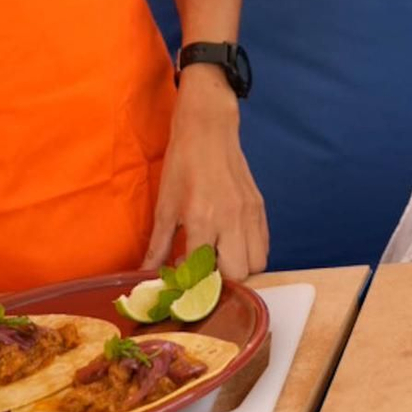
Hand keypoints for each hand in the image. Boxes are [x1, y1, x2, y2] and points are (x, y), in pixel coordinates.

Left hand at [145, 66, 269, 279]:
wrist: (209, 130)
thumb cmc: (183, 165)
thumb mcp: (165, 207)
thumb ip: (159, 246)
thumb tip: (146, 275)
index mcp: (203, 221)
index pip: (204, 271)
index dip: (192, 281)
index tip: (182, 274)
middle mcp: (232, 221)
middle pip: (239, 273)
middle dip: (221, 279)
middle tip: (203, 267)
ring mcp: (250, 214)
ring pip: (258, 263)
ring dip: (240, 268)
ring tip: (220, 256)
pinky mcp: (260, 207)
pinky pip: (265, 244)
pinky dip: (251, 252)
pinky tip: (232, 242)